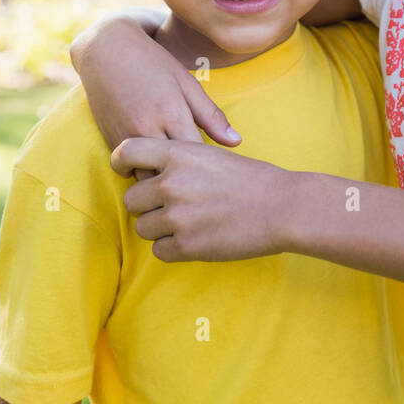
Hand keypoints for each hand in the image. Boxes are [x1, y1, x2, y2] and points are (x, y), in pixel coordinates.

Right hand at [69, 17, 241, 182]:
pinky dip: (144, 170)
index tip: (215, 163)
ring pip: (150, 178)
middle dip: (187, 175)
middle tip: (198, 171)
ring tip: (176, 169)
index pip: (198, 157)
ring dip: (163, 178)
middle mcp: (147, 130)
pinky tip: (155, 161)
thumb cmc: (152, 63)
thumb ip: (211, 116)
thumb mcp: (187, 84)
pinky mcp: (111, 143)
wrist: (106, 50)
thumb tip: (237, 142)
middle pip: (174, 173)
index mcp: (172, 115)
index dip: (209, 163)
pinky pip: (131, 170)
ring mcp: (126, 139)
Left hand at [110, 136, 286, 262]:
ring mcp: (177, 216)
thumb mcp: (212, 154)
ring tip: (188, 223)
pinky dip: (173, 248)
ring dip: (160, 229)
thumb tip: (151, 172)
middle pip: (131, 200)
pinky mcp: (186, 245)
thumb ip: (179, 161)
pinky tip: (196, 239)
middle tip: (172, 207)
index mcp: (178, 154)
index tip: (128, 172)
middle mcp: (171, 183)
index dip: (121, 163)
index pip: (126, 152)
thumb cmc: (253, 179)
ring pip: (143, 228)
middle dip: (147, 206)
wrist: (282, 207)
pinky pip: (160, 251)